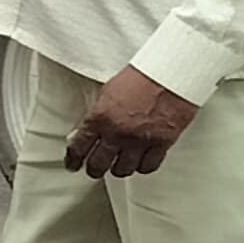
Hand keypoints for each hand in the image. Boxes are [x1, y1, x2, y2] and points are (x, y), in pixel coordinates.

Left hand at [65, 65, 198, 178]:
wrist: (170, 73)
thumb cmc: (141, 77)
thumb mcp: (108, 93)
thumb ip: (97, 115)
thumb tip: (86, 133)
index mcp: (100, 117)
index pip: (79, 147)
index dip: (74, 159)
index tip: (73, 164)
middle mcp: (118, 133)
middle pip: (98, 165)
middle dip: (94, 169)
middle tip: (94, 169)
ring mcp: (139, 141)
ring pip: (123, 170)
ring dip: (118, 169)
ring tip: (118, 165)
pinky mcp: (161, 144)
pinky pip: (147, 166)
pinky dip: (142, 166)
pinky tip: (140, 162)